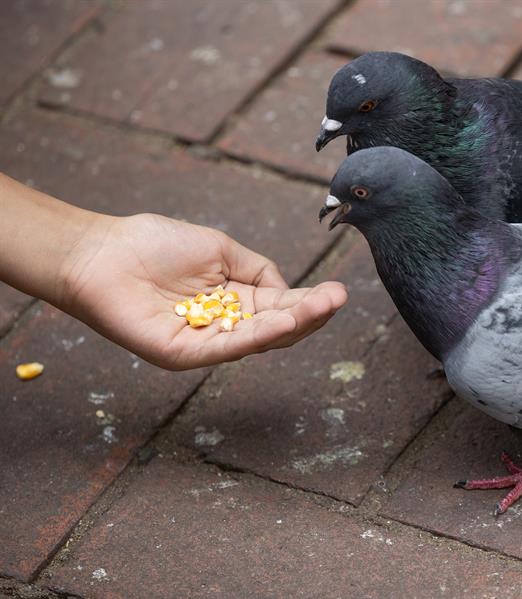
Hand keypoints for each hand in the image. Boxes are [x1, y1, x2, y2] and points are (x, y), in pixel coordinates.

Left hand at [60, 213, 346, 369]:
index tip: (337, 292)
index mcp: (236, 300)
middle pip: (278, 328)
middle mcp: (226, 325)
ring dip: (294, 325)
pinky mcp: (185, 354)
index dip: (310, 301)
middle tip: (337, 299)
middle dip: (311, 314)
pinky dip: (260, 336)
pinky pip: (229, 348)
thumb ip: (258, 270)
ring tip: (321, 308)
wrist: (102, 252)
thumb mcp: (221, 249)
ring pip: (260, 341)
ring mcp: (207, 342)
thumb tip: (287, 293)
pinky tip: (284, 322)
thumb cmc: (155, 244)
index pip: (281, 306)